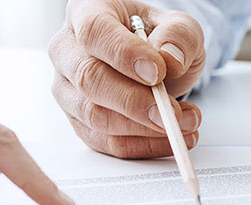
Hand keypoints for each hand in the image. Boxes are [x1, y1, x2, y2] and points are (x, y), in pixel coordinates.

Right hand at [49, 0, 205, 158]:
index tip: (157, 72)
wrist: (151, 61)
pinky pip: (104, 141)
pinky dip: (141, 145)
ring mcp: (67, 88)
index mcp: (87, 12)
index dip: (124, 54)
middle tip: (171, 113)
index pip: (95, 32)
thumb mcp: (179, 27)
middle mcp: (67, 50)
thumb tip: (170, 59)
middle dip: (133, 102)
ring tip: (184, 123)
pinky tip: (171, 138)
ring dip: (142, 128)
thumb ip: (179, 36)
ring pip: (93, 116)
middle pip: (88, 79)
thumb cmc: (156, 38)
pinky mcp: (78, 120)